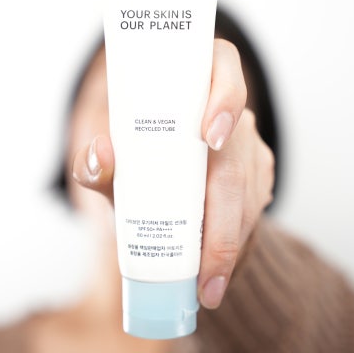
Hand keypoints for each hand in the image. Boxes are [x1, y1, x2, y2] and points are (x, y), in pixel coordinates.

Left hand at [71, 39, 274, 308]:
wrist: (154, 186)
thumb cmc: (134, 165)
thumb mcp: (113, 167)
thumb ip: (95, 164)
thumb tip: (100, 154)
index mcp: (194, 81)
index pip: (221, 67)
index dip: (223, 98)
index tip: (210, 137)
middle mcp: (227, 106)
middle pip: (237, 154)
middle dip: (223, 221)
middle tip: (206, 271)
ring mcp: (248, 141)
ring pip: (249, 190)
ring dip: (231, 242)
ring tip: (208, 286)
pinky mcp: (258, 171)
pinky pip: (254, 207)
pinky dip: (237, 243)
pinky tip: (218, 272)